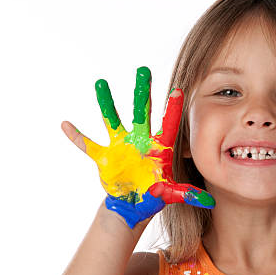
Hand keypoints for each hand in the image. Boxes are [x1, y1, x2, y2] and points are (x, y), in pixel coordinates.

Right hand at [62, 66, 214, 228]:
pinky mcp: (104, 156)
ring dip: (106, 102)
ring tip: (101, 83)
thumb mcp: (172, 194)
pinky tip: (65, 125)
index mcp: (159, 147)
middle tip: (144, 70)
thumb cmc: (155, 195)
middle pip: (141, 111)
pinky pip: (88, 144)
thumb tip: (209, 201)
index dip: (173, 108)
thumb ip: (188, 194)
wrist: (134, 204)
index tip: (178, 90)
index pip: (169, 124)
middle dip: (142, 92)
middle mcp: (140, 140)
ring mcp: (121, 146)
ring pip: (113, 119)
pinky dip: (76, 136)